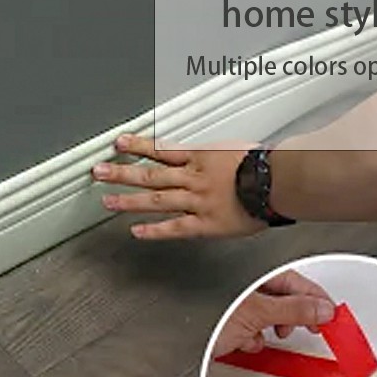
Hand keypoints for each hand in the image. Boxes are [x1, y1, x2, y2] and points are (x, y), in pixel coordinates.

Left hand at [92, 134, 264, 239]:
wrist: (278, 181)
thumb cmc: (265, 164)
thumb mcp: (234, 148)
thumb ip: (215, 155)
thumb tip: (210, 154)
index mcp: (200, 157)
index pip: (161, 150)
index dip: (137, 146)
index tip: (118, 144)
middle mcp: (193, 178)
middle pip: (150, 173)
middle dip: (121, 172)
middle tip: (98, 171)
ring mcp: (196, 201)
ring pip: (156, 199)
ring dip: (129, 200)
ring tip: (107, 201)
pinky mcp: (205, 223)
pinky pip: (175, 228)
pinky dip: (155, 230)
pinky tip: (136, 231)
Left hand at [212, 270, 335, 356]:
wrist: (180, 348)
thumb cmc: (207, 322)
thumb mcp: (257, 314)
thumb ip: (293, 309)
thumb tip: (323, 308)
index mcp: (254, 275)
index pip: (296, 281)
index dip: (317, 299)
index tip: (333, 315)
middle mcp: (245, 286)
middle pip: (284, 297)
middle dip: (296, 314)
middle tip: (311, 327)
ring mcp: (237, 304)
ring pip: (270, 313)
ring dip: (275, 326)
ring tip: (275, 335)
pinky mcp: (230, 321)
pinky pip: (254, 326)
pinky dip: (256, 335)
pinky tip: (250, 341)